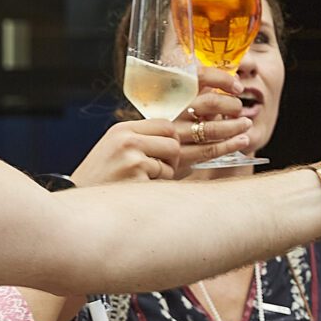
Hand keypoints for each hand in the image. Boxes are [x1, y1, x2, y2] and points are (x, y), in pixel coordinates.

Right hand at [68, 114, 247, 186]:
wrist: (73, 213)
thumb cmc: (104, 189)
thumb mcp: (123, 160)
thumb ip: (152, 148)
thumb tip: (191, 146)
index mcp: (125, 129)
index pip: (169, 120)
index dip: (198, 119)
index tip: (229, 107)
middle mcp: (128, 135)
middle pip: (179, 132)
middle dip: (216, 133)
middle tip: (247, 131)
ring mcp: (132, 151)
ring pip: (176, 155)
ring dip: (169, 171)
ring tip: (142, 181)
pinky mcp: (136, 169)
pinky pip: (166, 176)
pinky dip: (158, 185)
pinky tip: (136, 190)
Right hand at [166, 67, 256, 172]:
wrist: (138, 152)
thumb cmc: (163, 122)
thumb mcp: (174, 101)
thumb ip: (199, 91)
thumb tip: (233, 79)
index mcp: (170, 92)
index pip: (200, 76)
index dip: (223, 79)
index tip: (237, 86)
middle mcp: (172, 111)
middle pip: (210, 102)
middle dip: (232, 104)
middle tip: (239, 108)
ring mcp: (175, 135)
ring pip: (213, 129)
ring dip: (235, 126)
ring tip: (246, 124)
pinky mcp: (179, 156)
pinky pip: (209, 150)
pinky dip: (230, 145)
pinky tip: (243, 140)